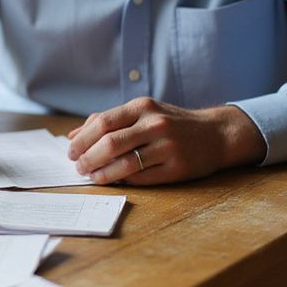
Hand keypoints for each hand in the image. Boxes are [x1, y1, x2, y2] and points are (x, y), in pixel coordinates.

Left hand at [66, 97, 265, 184]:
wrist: (215, 134)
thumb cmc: (171, 123)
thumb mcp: (142, 112)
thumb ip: (107, 121)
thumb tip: (72, 136)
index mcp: (142, 107)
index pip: (102, 123)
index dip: (82, 140)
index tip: (71, 152)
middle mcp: (155, 124)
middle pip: (109, 144)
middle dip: (87, 158)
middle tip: (79, 167)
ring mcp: (167, 147)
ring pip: (124, 163)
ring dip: (102, 173)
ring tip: (92, 176)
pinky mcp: (177, 168)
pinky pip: (141, 177)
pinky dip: (123, 180)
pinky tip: (114, 180)